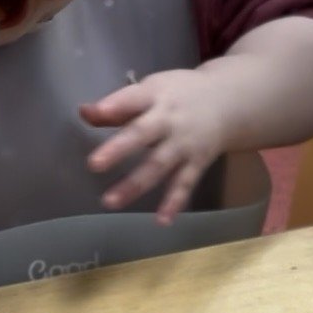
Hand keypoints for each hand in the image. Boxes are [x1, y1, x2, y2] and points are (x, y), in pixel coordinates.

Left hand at [81, 69, 226, 222]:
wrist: (228, 102)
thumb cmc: (178, 96)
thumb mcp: (151, 90)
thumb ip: (118, 106)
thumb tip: (83, 112)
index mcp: (156, 96)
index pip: (134, 98)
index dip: (116, 105)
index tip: (97, 113)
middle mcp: (170, 120)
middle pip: (143, 134)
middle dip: (119, 149)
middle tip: (93, 164)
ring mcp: (184, 144)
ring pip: (159, 165)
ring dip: (135, 184)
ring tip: (110, 202)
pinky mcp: (197, 163)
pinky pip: (184, 184)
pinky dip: (174, 202)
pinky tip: (162, 221)